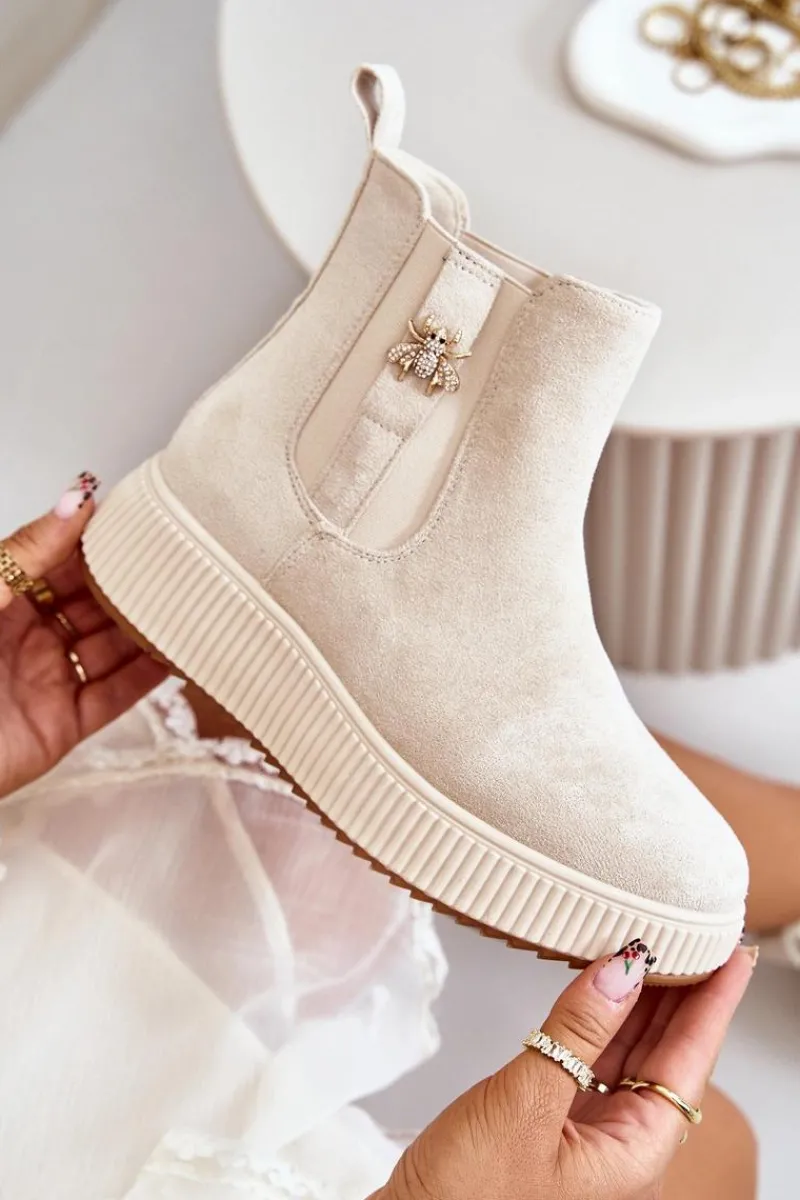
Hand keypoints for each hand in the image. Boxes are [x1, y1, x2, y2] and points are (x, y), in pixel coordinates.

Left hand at [0, 476, 167, 797]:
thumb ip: (31, 550)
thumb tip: (77, 499)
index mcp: (3, 598)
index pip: (63, 563)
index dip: (100, 544)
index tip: (142, 523)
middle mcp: (28, 638)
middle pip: (94, 606)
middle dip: (133, 586)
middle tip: (178, 564)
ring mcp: (48, 681)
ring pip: (111, 650)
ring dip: (146, 630)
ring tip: (189, 605)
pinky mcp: (61, 725)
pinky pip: (112, 698)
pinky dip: (145, 679)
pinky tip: (173, 655)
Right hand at [376, 942, 755, 1199]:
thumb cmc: (465, 1195)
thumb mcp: (526, 1104)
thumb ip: (577, 1032)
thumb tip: (622, 968)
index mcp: (632, 1155)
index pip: (689, 1064)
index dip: (712, 1005)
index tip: (731, 955)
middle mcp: (620, 1147)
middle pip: (667, 1058)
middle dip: (684, 996)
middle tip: (697, 936)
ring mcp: (586, 1137)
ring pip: (630, 1057)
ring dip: (642, 1003)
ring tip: (657, 947)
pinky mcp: (551, 1124)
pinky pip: (592, 1062)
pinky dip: (600, 1020)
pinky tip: (601, 988)